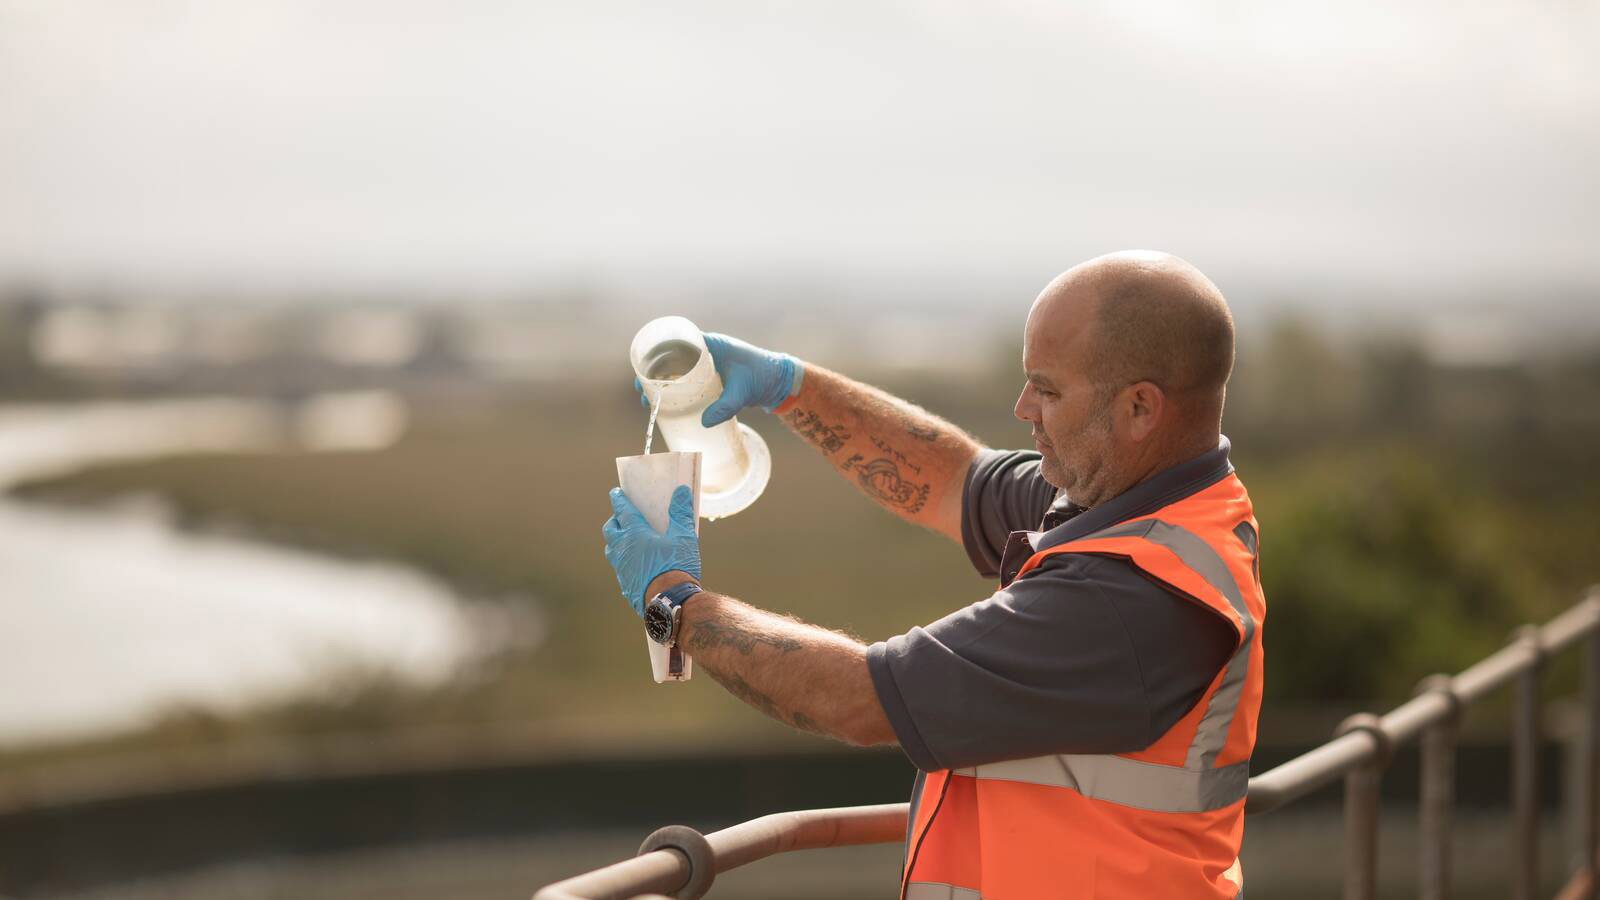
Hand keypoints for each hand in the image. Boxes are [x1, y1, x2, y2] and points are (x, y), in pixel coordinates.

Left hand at [601, 485, 701, 615]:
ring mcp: (622, 568)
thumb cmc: (676, 566)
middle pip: (610, 530)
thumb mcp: (684, 536)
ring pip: (611, 550)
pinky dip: (623, 561)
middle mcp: (623, 550)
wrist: (670, 602)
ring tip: (624, 540)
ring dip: (615, 542)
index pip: (622, 511)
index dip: (618, 500)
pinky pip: (619, 569)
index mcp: (634, 534)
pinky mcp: (625, 584)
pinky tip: (633, 565)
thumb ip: (681, 512)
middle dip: (614, 520)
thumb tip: (681, 491)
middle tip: (620, 517)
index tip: (615, 492)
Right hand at [634, 333, 798, 426]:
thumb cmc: (763, 377)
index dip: (657, 353)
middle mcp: (707, 352)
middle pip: (672, 357)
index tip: (644, 369)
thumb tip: (704, 422)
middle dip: (654, 372)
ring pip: (677, 369)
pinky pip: (686, 379)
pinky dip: (674, 387)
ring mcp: (708, 364)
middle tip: (642, 390)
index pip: (677, 341)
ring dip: (662, 381)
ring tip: (649, 399)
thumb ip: (725, 406)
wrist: (778, 383)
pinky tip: (666, 402)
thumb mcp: (742, 392)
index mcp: (712, 345)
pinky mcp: (710, 377)